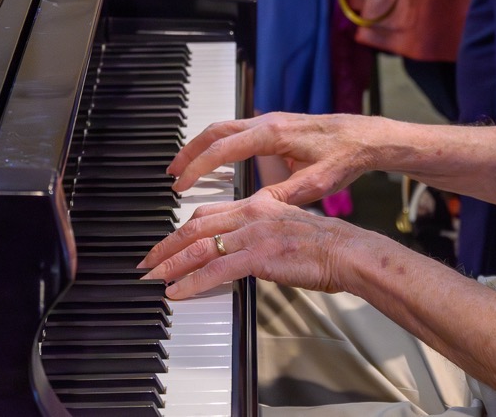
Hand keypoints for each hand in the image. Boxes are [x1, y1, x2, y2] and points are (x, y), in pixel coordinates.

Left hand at [139, 193, 364, 298]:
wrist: (347, 250)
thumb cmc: (325, 245)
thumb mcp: (289, 226)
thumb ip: (263, 229)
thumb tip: (245, 246)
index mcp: (257, 205)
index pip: (209, 213)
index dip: (182, 228)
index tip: (168, 242)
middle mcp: (251, 214)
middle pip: (196, 226)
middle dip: (167, 245)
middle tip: (149, 261)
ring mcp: (253, 235)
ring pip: (199, 247)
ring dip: (171, 264)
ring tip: (154, 277)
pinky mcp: (258, 257)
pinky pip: (215, 270)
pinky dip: (192, 282)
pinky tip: (178, 291)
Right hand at [169, 111, 393, 204]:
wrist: (366, 137)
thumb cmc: (345, 156)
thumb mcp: (315, 183)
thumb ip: (282, 196)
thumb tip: (253, 209)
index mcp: (273, 135)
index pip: (223, 149)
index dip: (197, 167)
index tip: (180, 184)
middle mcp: (267, 122)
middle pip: (215, 132)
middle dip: (189, 152)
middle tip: (170, 173)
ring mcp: (270, 121)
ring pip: (224, 127)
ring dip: (201, 145)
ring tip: (184, 166)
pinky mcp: (275, 125)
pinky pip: (237, 129)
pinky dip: (218, 142)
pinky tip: (214, 158)